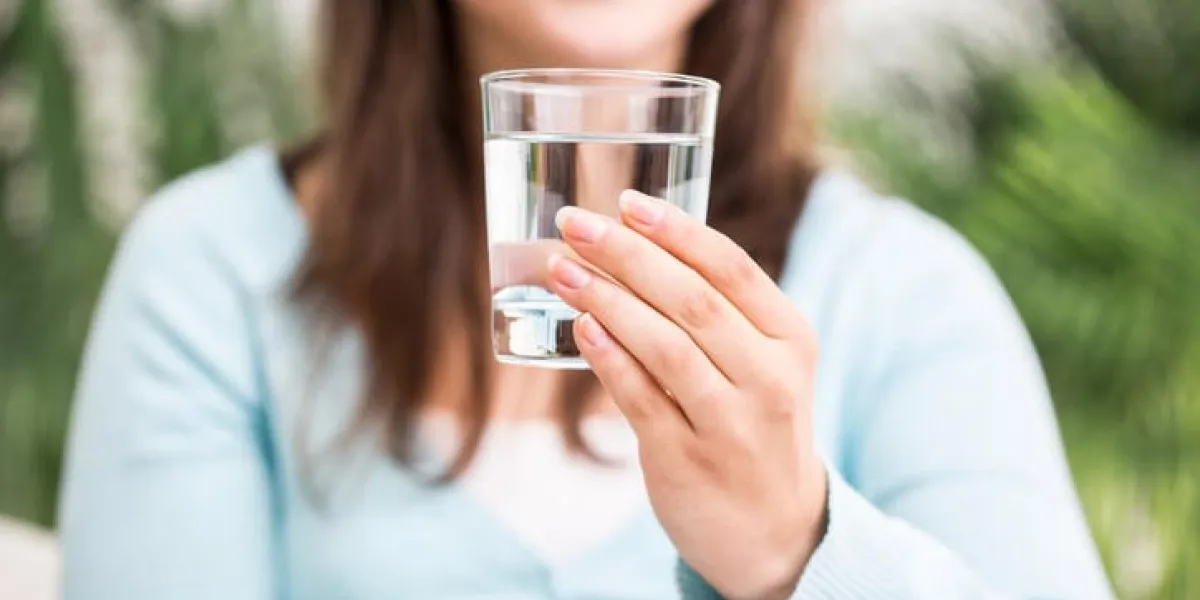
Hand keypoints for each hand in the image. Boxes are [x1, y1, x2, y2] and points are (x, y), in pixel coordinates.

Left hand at [546, 191, 828, 599]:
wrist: (777, 532)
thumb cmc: (757, 428)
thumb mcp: (766, 367)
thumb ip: (720, 315)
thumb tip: (632, 247)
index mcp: (792, 340)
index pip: (732, 268)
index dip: (676, 230)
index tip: (627, 201)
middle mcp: (769, 379)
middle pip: (692, 299)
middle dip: (627, 254)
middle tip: (576, 223)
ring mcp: (731, 424)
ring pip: (663, 345)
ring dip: (606, 299)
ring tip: (561, 269)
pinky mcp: (689, 460)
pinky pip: (640, 398)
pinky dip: (608, 357)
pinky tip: (580, 326)